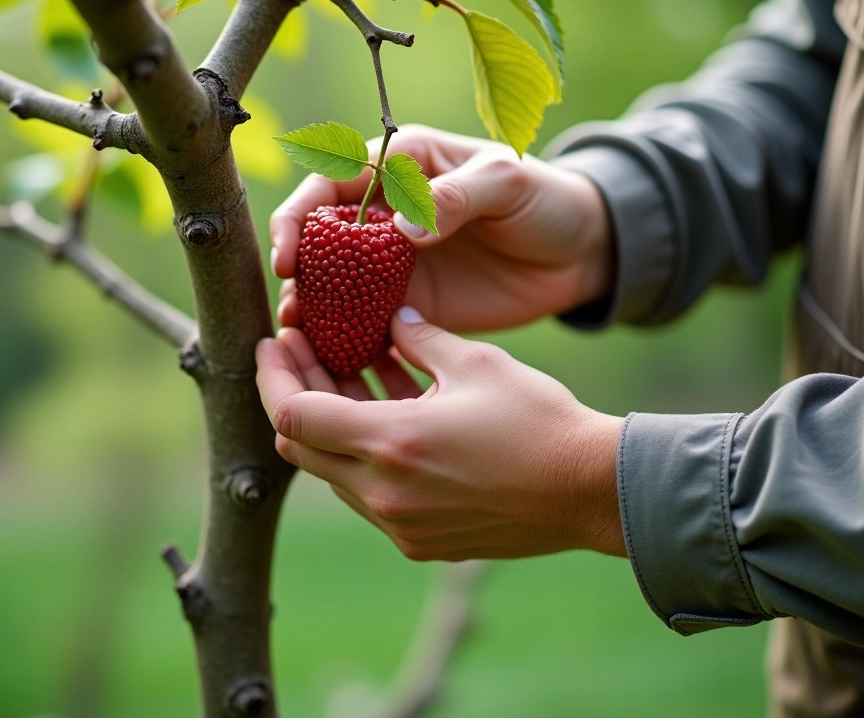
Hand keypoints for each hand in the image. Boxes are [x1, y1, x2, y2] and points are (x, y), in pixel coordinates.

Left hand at [256, 307, 626, 560]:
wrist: (590, 492)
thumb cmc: (539, 421)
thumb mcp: (474, 362)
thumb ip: (418, 340)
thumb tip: (389, 321)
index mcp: (391, 445)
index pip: (294, 414)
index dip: (273, 374)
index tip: (273, 341)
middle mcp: (385, 495)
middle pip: (301, 447)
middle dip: (293, 393)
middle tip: (300, 349)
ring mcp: (400, 526)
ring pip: (333, 473)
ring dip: (329, 424)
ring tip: (341, 370)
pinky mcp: (420, 541)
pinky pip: (369, 494)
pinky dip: (363, 454)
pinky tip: (383, 412)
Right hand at [270, 125, 615, 332]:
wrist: (579, 253)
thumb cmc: (543, 198)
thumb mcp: (506, 182)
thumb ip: (456, 196)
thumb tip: (404, 228)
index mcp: (400, 167)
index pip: (330, 184)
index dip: (299, 218)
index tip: (291, 257)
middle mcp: (384, 214)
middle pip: (318, 240)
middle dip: (296, 273)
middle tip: (293, 311)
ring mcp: (392, 264)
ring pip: (333, 285)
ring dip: (314, 310)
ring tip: (304, 340)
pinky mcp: (409, 305)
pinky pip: (364, 321)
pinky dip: (346, 338)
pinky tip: (335, 360)